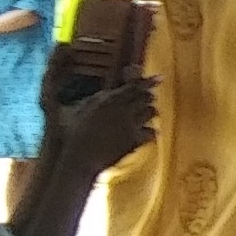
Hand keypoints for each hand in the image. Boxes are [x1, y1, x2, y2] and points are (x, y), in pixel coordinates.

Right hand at [47, 71, 161, 169]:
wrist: (80, 157)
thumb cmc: (74, 133)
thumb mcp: (80, 108)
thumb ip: (97, 97)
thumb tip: (109, 91)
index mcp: (108, 99)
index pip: (134, 86)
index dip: (149, 82)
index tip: (160, 78)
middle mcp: (122, 110)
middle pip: (147, 97)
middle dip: (148, 97)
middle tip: (144, 101)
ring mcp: (130, 125)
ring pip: (152, 112)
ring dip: (150, 112)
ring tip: (143, 116)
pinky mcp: (134, 141)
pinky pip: (153, 132)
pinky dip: (150, 132)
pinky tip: (144, 134)